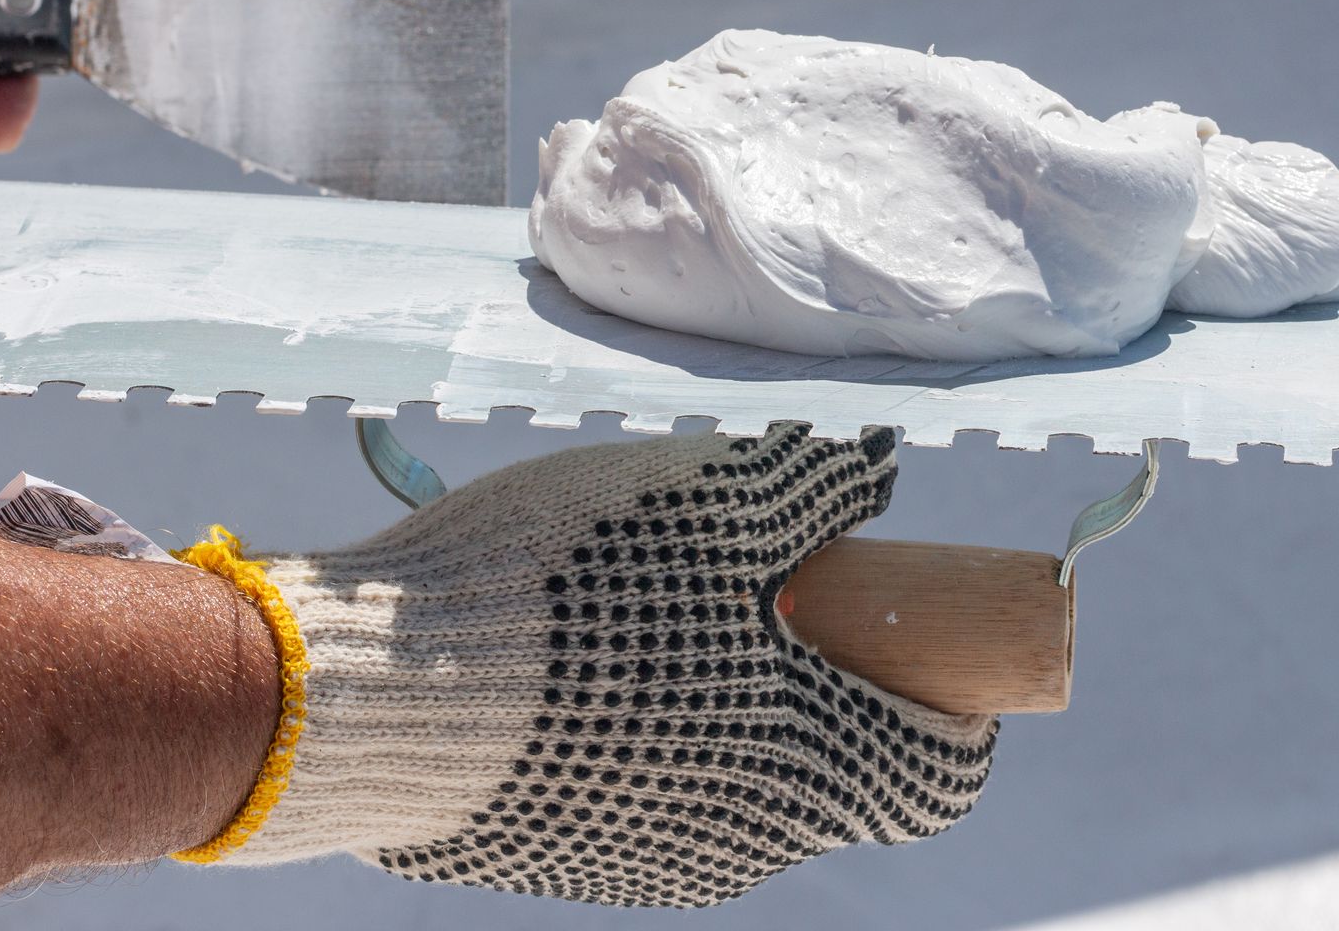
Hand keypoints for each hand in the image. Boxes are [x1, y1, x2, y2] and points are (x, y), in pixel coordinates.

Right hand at [200, 424, 997, 906]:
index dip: (957, 705)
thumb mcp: (714, 500)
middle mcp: (751, 840)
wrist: (380, 688)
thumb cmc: (575, 583)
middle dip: (833, 688)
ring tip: (660, 614)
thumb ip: (816, 490)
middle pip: (842, 774)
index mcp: (814, 762)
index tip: (926, 643)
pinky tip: (586, 667)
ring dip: (737, 709)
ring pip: (743, 786)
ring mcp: (656, 862)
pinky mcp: (573, 860)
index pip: (943, 773)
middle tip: (774, 598)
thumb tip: (880, 476)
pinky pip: (651, 797)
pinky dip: (653, 738)